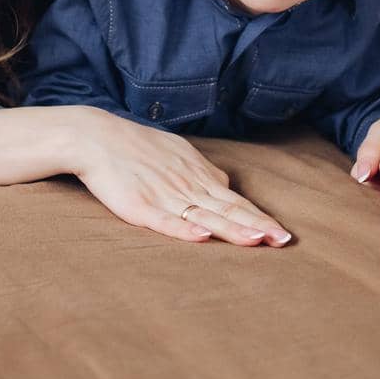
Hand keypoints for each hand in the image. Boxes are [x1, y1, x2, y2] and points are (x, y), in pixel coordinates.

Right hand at [70, 106, 292, 246]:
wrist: (96, 137)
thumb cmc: (138, 147)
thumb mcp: (178, 153)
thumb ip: (202, 173)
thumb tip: (225, 187)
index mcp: (196, 175)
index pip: (234, 201)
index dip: (258, 217)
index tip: (282, 234)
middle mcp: (185, 185)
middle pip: (226, 210)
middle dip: (256, 226)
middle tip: (283, 241)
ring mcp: (163, 196)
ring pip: (204, 216)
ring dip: (231, 230)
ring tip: (255, 241)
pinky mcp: (139, 206)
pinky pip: (166, 221)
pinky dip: (185, 230)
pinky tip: (202, 237)